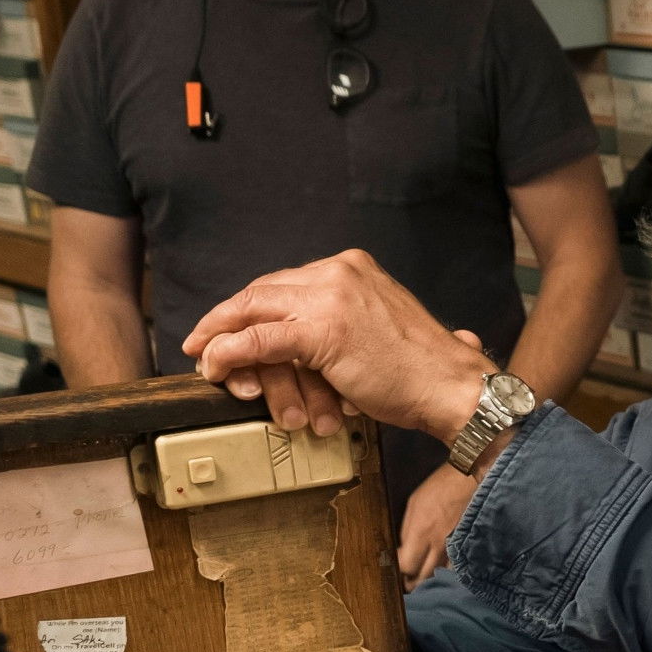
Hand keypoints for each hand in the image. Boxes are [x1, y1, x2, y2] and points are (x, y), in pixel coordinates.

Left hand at [180, 250, 496, 444]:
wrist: (451, 385)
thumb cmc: (420, 369)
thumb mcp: (375, 326)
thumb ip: (337, 320)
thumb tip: (295, 342)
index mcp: (351, 267)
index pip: (283, 281)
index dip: (248, 306)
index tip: (229, 325)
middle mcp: (337, 271)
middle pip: (260, 290)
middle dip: (224, 318)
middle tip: (200, 341)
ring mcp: (329, 298)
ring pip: (251, 311)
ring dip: (218, 337)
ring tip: (204, 360)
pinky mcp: (321, 331)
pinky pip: (257, 340)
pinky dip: (229, 354)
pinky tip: (216, 367)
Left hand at [398, 462, 474, 583]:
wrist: (469, 479)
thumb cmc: (440, 487)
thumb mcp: (413, 503)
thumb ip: (407, 529)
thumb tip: (404, 547)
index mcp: (421, 533)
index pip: (406, 565)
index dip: (399, 570)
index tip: (397, 567)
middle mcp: (439, 545)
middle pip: (424, 577)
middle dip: (413, 582)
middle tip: (407, 582)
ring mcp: (455, 547)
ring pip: (441, 575)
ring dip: (431, 579)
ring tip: (424, 579)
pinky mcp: (466, 545)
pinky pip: (456, 566)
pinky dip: (448, 572)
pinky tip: (443, 571)